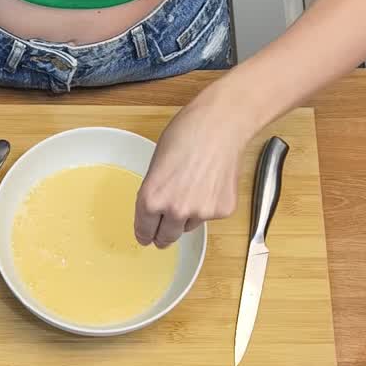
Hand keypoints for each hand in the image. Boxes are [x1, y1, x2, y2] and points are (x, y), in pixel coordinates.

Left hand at [134, 90, 254, 247]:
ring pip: (188, 226)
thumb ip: (154, 191)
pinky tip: (212, 182)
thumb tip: (155, 210)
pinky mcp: (222, 211)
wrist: (220, 126)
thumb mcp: (156, 164)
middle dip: (164, 235)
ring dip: (188, 216)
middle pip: (166, 238)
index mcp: (151, 198)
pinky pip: (210, 216)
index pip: (144, 230)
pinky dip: (209, 205)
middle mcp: (175, 210)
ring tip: (195, 186)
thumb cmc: (187, 135)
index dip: (144, 235)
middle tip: (165, 231)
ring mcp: (200, 212)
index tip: (146, 238)